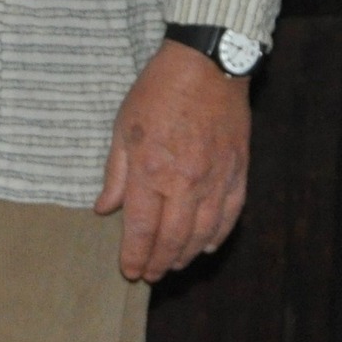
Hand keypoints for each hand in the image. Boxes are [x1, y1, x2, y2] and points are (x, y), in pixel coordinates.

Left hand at [94, 39, 249, 282]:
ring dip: (186, 255)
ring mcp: (216, 180)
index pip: (141, 228)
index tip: (129, 271)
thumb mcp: (123, 127)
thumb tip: (104, 209)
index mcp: (151, 170)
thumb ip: (116, 173)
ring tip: (172, 264)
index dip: (134, 255)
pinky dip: (217, 236)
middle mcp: (185, 182)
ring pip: (203, 234)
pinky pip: (230, 216)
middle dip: (159, 262)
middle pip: (172, 238)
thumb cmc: (158, 92)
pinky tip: (206, 246)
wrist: (206, 66)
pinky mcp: (238, 173)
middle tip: (150, 275)